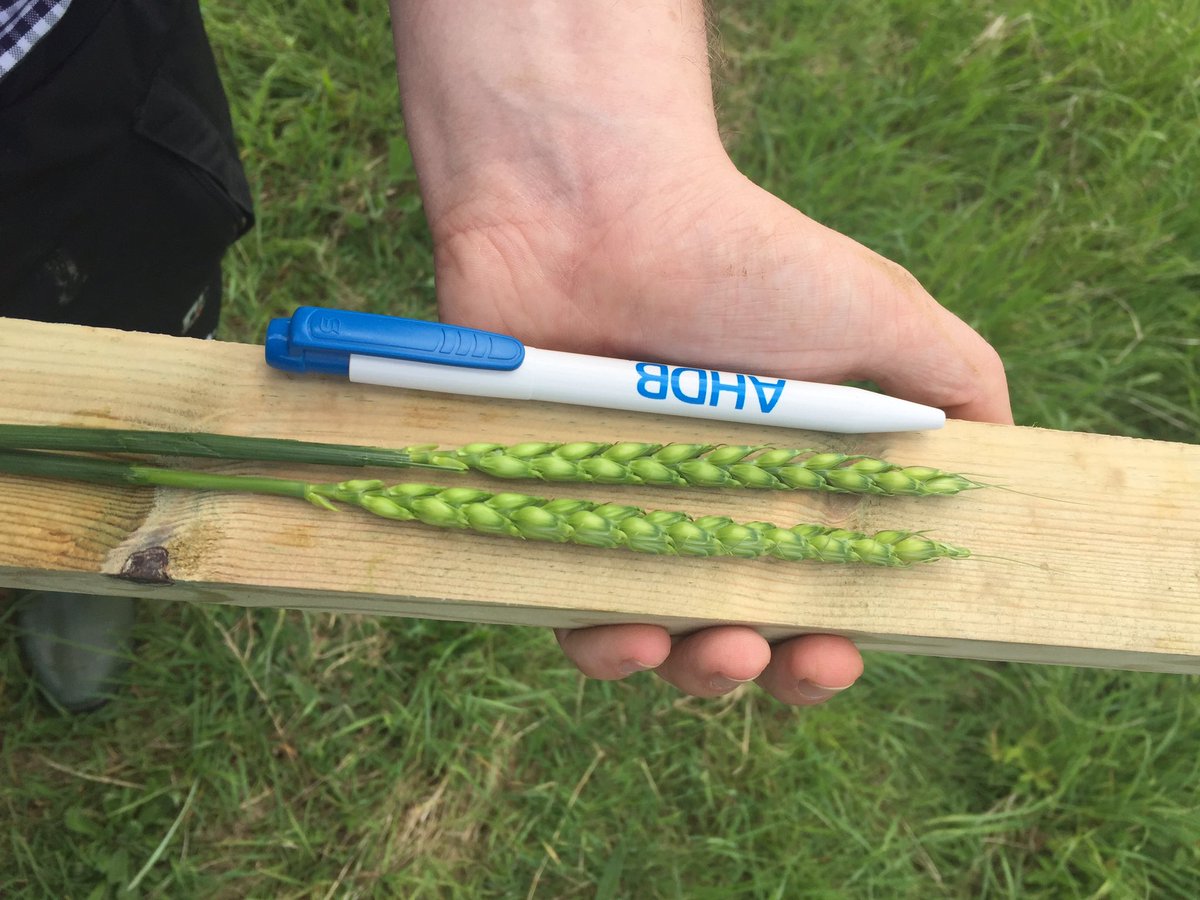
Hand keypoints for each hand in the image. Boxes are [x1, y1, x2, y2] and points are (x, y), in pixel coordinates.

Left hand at [391, 0, 1010, 704]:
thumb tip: (1001, 453)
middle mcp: (702, 502)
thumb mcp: (880, 309)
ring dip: (693, 674)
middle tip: (790, 659)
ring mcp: (621, 509)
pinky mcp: (545, 508)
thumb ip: (954, 380)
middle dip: (770, 671)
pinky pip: (564, 609)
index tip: (845, 650)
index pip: (813, 587)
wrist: (597, 212)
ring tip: (716, 651)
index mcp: (782, 475)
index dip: (832, 640)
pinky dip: (598, 643)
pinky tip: (627, 635)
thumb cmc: (744, 260)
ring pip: (654, 639)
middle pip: (739, 630)